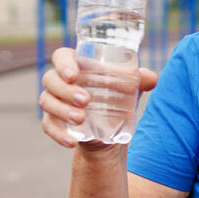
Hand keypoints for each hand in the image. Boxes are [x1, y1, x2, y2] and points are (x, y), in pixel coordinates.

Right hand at [39, 47, 157, 147]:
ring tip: (81, 119)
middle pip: (51, 80)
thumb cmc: (118, 98)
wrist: (110, 130)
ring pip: (47, 101)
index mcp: (77, 66)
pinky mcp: (53, 122)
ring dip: (62, 110)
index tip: (74, 75)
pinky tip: (72, 141)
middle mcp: (60, 82)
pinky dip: (58, 134)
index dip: (63, 63)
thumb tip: (152, 78)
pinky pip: (48, 126)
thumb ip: (140, 80)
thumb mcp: (130, 89)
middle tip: (85, 100)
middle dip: (66, 90)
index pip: (61, 56)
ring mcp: (54, 102)